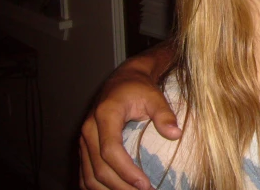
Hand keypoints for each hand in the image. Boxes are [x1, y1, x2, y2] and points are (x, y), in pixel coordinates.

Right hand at [79, 51, 179, 189]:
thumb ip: (164, 113)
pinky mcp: (84, 149)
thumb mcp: (154, 96)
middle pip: (99, 168)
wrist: (122, 80)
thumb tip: (175, 134)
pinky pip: (85, 175)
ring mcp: (84, 141)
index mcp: (105, 115)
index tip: (145, 184)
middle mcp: (89, 130)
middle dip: (121, 186)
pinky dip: (97, 188)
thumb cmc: (139, 88)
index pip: (110, 150)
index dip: (126, 170)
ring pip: (89, 176)